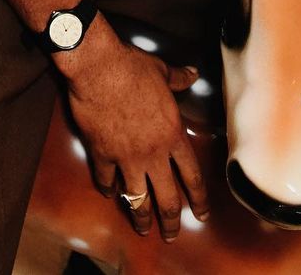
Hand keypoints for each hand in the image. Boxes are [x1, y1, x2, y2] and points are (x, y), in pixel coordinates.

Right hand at [58, 18, 207, 242]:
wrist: (98, 67)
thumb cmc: (132, 67)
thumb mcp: (161, 71)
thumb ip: (178, 78)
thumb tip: (193, 73)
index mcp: (172, 135)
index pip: (192, 177)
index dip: (199, 200)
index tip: (201, 215)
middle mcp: (153, 153)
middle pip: (167, 198)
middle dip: (171, 221)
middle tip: (171, 234)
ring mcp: (126, 157)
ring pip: (137, 199)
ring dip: (140, 217)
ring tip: (142, 228)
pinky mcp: (102, 154)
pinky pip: (106, 181)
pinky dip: (108, 189)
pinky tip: (109, 193)